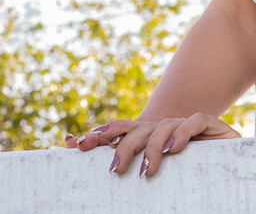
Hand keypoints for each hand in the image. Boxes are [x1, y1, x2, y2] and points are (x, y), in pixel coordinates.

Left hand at [65, 114, 239, 176]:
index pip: (119, 128)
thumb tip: (66, 141)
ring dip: (152, 149)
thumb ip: (116, 154)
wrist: (226, 157)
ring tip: (147, 170)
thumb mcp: (153, 164)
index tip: (80, 145)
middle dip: (122, 148)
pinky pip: (192, 122)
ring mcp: (183, 123)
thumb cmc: (186, 165)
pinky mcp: (207, 123)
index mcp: (147, 133)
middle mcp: (161, 125)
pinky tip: (174, 148)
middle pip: (136, 130)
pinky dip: (182, 133)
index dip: (100, 134)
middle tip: (114, 169)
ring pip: (160, 129)